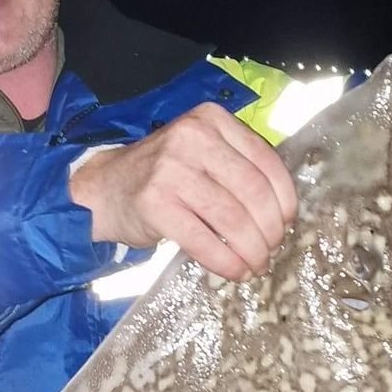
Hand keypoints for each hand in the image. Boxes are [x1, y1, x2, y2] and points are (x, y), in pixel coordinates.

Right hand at [69, 103, 298, 281]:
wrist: (104, 189)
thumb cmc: (163, 175)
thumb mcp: (201, 152)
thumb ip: (238, 165)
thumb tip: (284, 211)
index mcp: (211, 119)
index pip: (265, 160)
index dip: (284, 198)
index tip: (287, 222)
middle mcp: (192, 137)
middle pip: (253, 192)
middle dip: (270, 230)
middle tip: (271, 250)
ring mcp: (171, 169)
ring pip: (232, 219)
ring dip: (251, 251)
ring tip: (256, 264)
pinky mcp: (155, 203)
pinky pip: (204, 240)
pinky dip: (226, 262)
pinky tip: (234, 271)